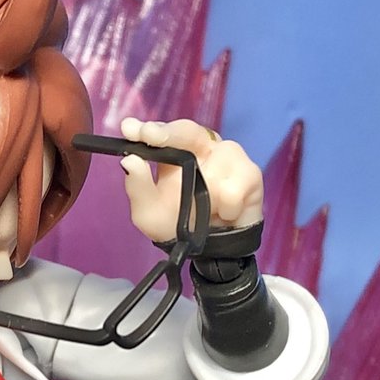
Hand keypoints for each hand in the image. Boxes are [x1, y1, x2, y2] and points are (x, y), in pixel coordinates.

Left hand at [119, 117, 262, 242]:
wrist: (211, 251)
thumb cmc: (178, 225)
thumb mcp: (149, 212)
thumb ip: (138, 188)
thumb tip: (130, 161)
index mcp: (174, 153)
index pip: (162, 133)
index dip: (147, 128)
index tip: (129, 129)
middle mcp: (200, 149)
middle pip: (188, 130)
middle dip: (169, 133)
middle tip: (151, 137)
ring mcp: (227, 158)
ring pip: (215, 162)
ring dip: (205, 191)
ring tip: (205, 208)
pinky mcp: (250, 173)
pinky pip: (233, 187)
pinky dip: (226, 206)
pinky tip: (225, 213)